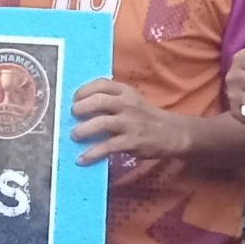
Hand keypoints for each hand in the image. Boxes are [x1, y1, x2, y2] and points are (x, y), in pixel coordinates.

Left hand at [71, 78, 188, 166]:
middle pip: (97, 101)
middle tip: (72, 116)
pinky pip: (107, 147)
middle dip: (80, 108)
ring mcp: (130, 123)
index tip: (74, 99)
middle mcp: (127, 104)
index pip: (101, 84)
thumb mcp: (131, 101)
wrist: (172, 133)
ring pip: (100, 123)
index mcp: (125, 91)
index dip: (83, 90)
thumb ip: (111, 101)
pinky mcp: (132, 141)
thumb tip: (80, 108)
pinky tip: (82, 159)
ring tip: (74, 135)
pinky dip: (92, 153)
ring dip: (83, 130)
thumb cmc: (145, 117)